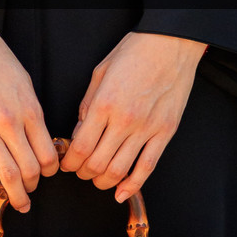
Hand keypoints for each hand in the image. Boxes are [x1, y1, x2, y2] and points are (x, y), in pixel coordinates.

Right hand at [0, 14, 59, 215]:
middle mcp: (10, 123)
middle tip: (31, 192)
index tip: (46, 174)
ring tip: (17, 203)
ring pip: (6, 174)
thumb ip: (32, 113)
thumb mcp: (25, 83)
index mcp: (30, 110)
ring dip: (15, 195)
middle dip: (33, 187)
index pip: (48, 154)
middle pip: (30, 169)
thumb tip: (40, 139)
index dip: (50, 171)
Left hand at [61, 32, 206, 200]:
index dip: (69, 163)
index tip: (66, 164)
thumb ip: (88, 105)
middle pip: (97, 164)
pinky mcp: (165, 132)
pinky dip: (133, 185)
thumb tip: (80, 132)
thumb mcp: (99, 73)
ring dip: (103, 181)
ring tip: (97, 179)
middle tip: (79, 171)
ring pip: (120, 170)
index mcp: (104, 104)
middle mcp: (124, 121)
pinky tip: (122, 193)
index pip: (80, 148)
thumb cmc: (134, 52)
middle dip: (83, 174)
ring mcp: (147, 129)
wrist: (171, 44)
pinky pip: (148, 166)